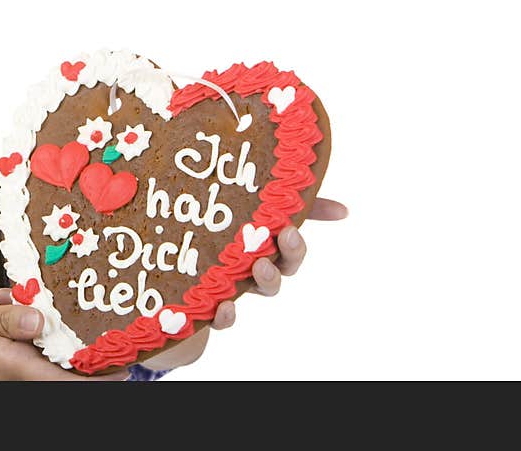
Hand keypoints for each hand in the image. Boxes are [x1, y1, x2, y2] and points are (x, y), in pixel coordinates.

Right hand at [0, 296, 128, 379]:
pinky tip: (40, 300)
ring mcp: (22, 363)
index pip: (66, 378)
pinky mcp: (17, 355)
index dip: (98, 375)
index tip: (125, 365)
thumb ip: (1, 317)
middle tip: (128, 334)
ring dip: (79, 339)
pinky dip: (51, 326)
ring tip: (103, 317)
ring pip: (61, 355)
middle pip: (71, 369)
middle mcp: (23, 368)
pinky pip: (44, 343)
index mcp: (14, 363)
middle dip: (98, 355)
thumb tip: (38, 319)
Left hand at [211, 196, 348, 326]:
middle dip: (278, 266)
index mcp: (265, 250)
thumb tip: (343, 211)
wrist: (179, 240)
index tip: (288, 231)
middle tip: (270, 253)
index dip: (294, 248)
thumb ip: (299, 205)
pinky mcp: (207, 302)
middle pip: (275, 278)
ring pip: (253, 293)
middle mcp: (251, 271)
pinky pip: (221, 318)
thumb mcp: (262, 204)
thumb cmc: (228, 220)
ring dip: (262, 283)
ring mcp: (231, 286)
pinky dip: (226, 317)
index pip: (289, 255)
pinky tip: (224, 306)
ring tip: (257, 268)